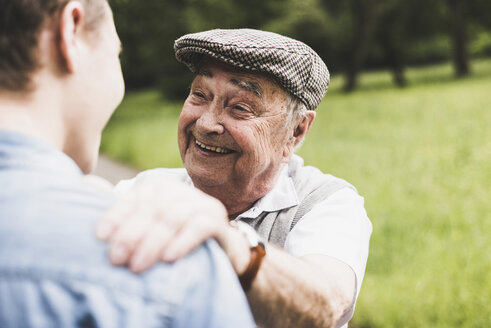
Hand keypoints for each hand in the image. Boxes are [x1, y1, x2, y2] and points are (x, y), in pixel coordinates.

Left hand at [95, 176, 232, 272]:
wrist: (215, 248)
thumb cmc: (170, 238)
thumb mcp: (146, 225)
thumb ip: (122, 211)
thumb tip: (84, 184)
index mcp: (159, 187)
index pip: (135, 198)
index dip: (117, 215)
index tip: (100, 237)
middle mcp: (180, 191)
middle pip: (153, 209)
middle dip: (132, 234)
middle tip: (117, 259)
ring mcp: (201, 203)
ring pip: (174, 218)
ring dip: (153, 242)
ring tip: (138, 266)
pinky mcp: (218, 219)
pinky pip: (200, 227)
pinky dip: (182, 242)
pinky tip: (168, 258)